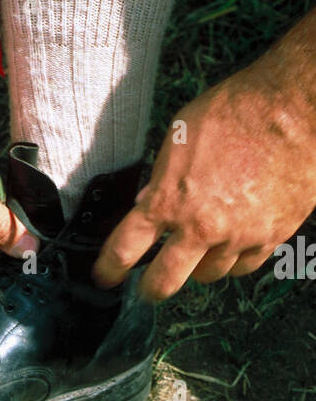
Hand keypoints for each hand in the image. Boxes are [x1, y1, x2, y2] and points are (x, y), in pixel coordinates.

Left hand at [93, 62, 315, 300]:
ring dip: (199, 265)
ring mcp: (238, 237)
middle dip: (151, 289)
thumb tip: (148, 200)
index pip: (125, 248)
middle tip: (148, 288)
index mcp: (169, 200)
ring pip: (209, 275)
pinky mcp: (271, 237)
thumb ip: (162, 175)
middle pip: (164, 281)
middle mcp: (201, 227)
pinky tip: (232, 243)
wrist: (295, 111)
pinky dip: (234, 260)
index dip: (110, 268)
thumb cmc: (237, 111)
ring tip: (201, 247)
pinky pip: (244, 267)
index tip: (105, 276)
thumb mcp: (181, 135)